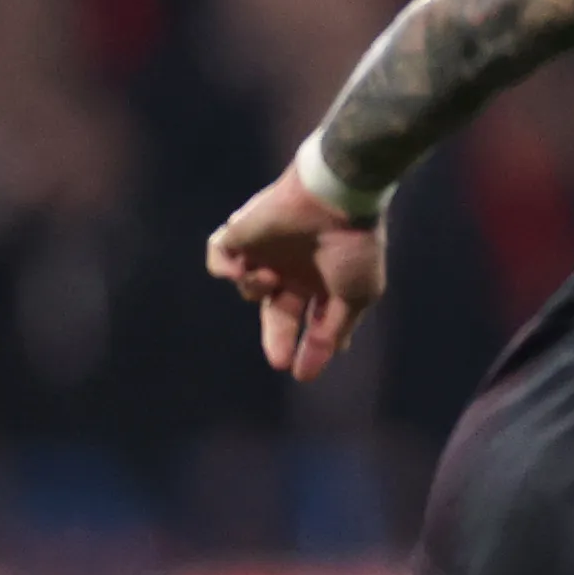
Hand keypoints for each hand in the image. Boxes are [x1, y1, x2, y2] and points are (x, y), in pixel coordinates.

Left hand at [205, 170, 389, 379]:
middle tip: (277, 359)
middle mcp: (294, 269)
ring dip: (255, 289)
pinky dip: (224, 267)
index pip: (311, 322)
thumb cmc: (352, 247)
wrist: (333, 201)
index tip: (301, 373)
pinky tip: (243, 268)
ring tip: (270, 278)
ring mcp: (266, 252)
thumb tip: (329, 356)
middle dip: (276, 336)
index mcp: (322, 282)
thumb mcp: (356, 296)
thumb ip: (336, 328)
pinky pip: (217, 258)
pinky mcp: (242, 233)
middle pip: (277, 312)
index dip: (308, 348)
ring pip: (247, 288)